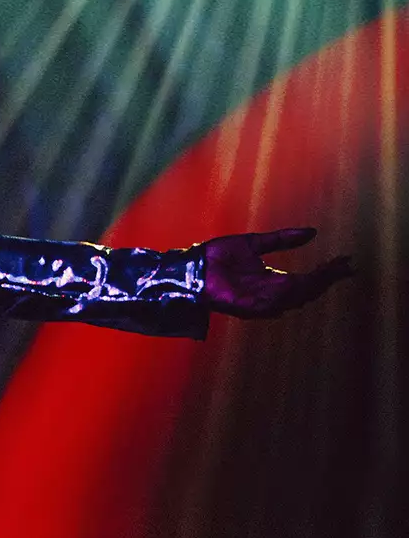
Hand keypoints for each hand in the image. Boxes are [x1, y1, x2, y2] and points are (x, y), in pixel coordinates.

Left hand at [203, 229, 351, 317]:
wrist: (192, 265)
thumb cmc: (217, 256)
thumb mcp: (254, 243)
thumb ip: (281, 239)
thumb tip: (312, 232)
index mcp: (272, 281)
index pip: (307, 279)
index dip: (327, 272)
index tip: (346, 261)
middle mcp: (269, 294)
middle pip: (306, 290)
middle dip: (326, 279)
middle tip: (344, 266)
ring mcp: (258, 302)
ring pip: (293, 298)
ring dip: (311, 285)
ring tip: (327, 271)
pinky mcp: (245, 306)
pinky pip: (271, 303)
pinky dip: (286, 295)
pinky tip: (300, 282)